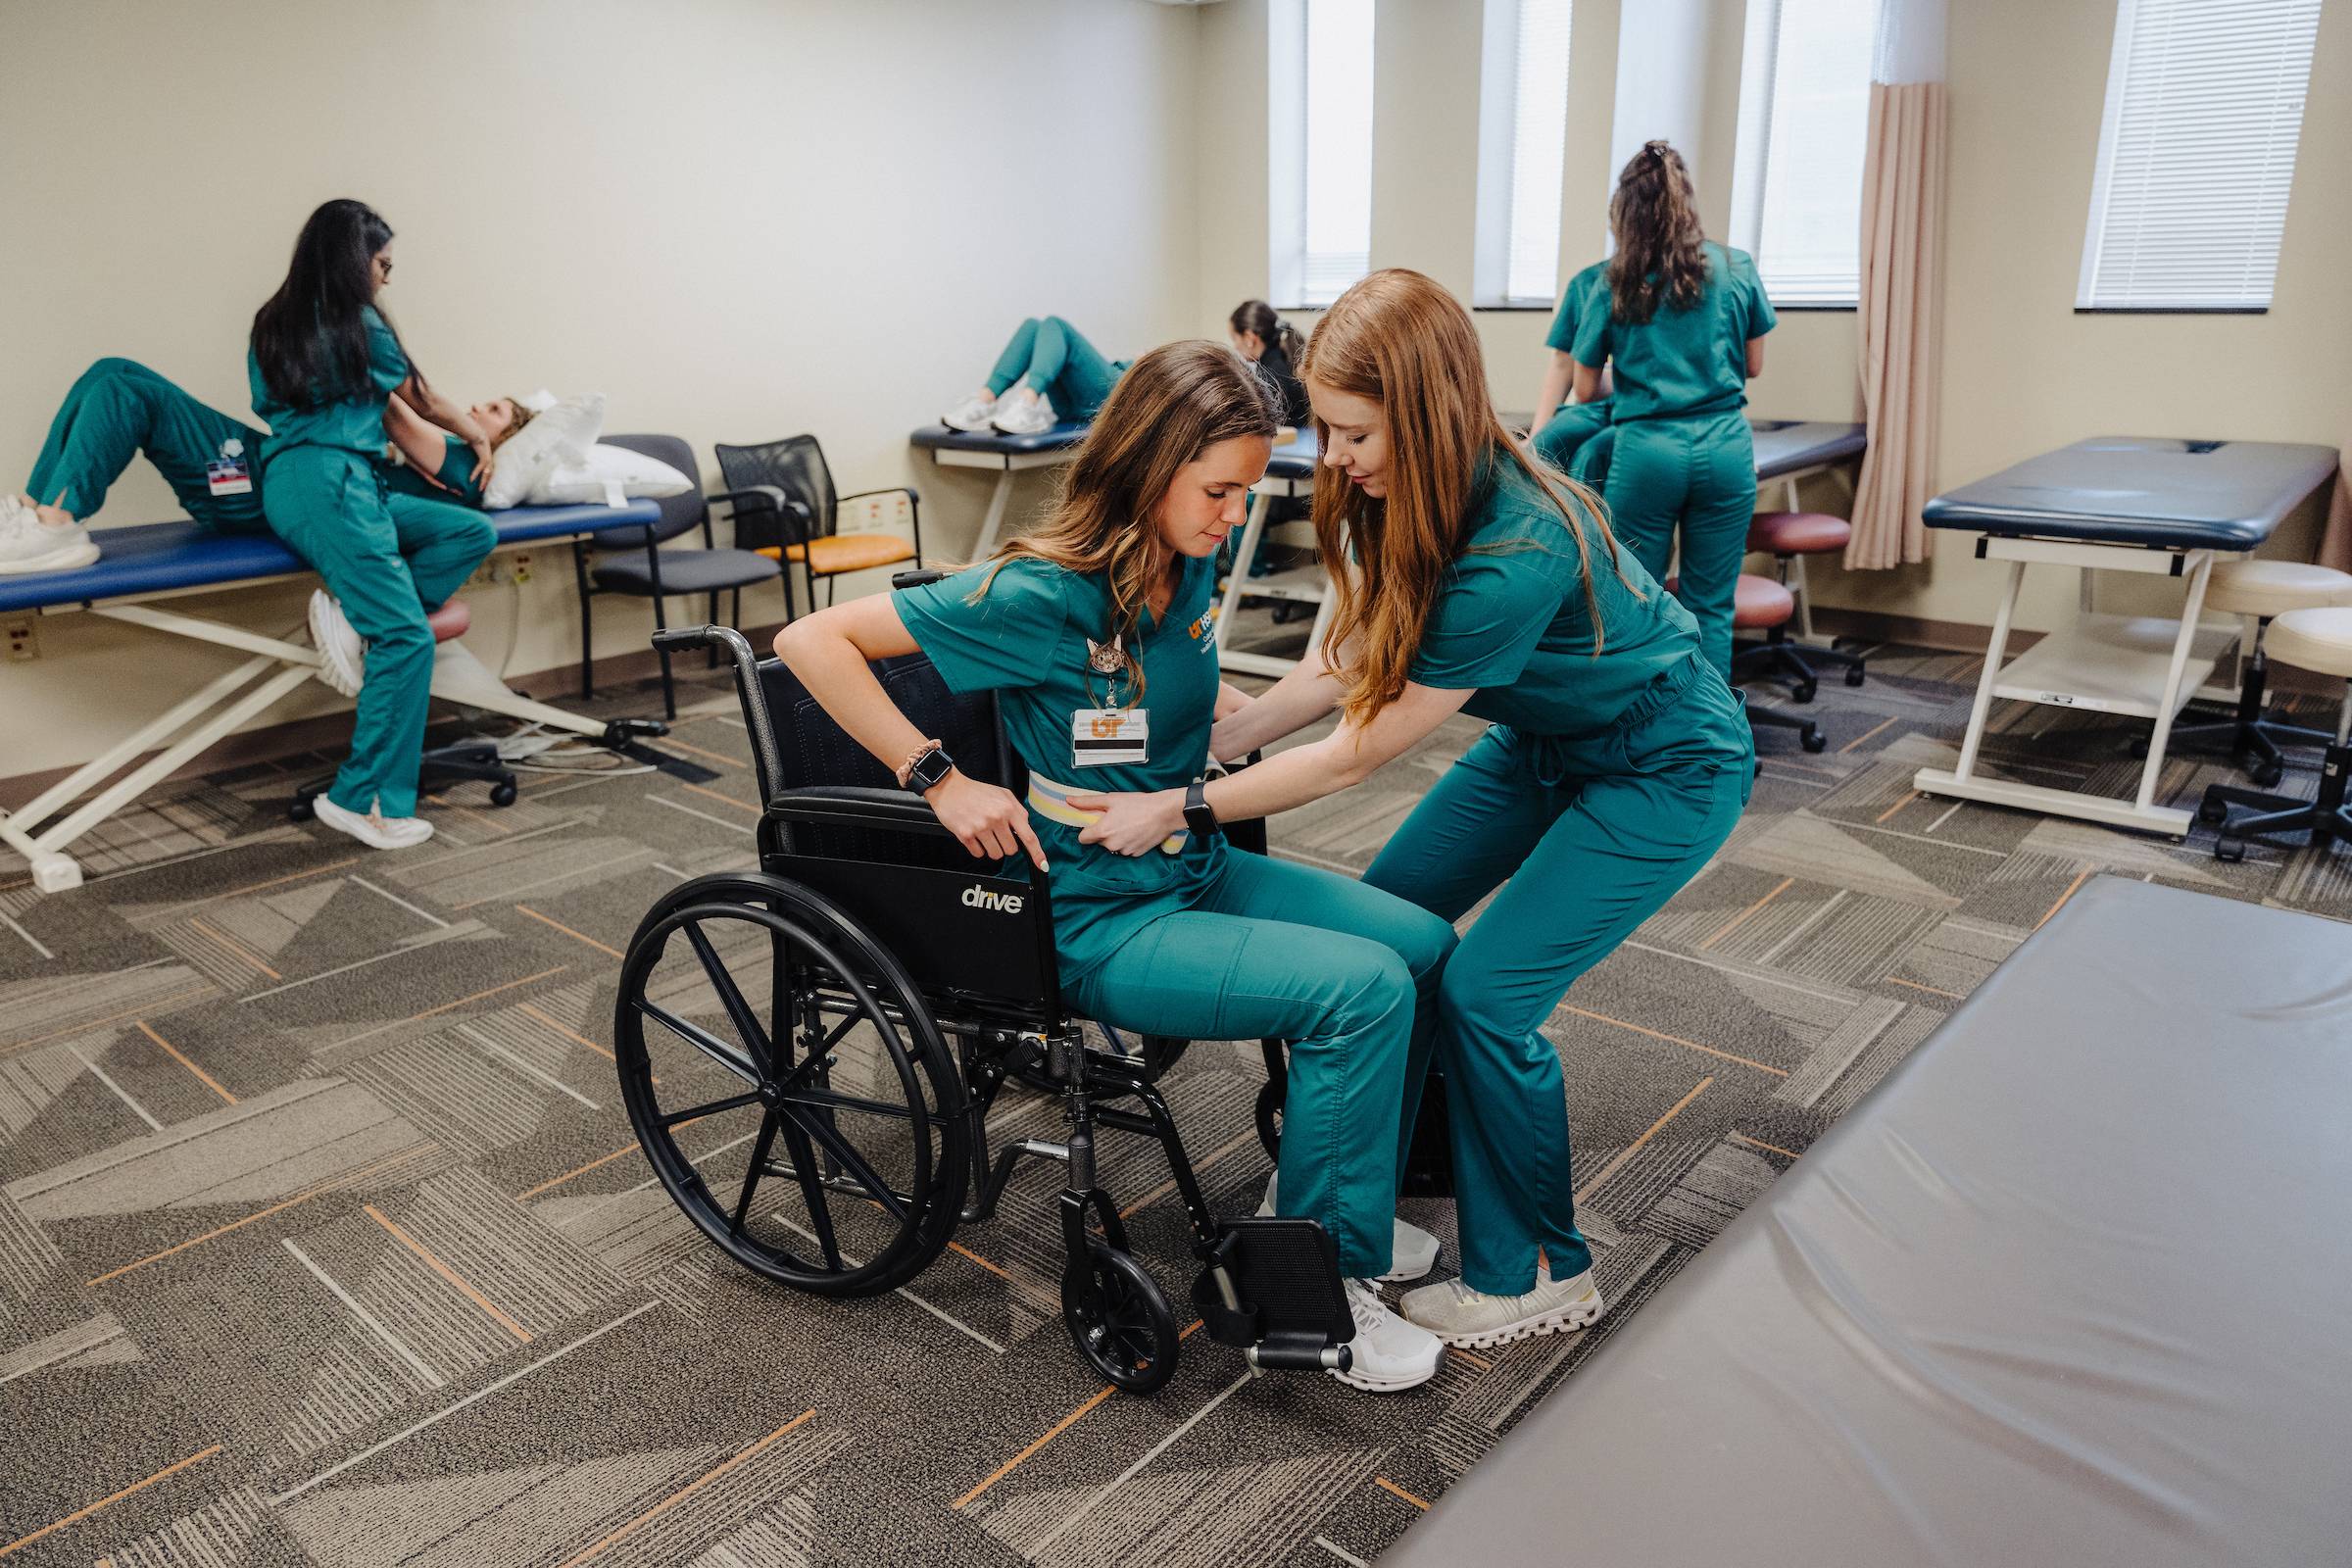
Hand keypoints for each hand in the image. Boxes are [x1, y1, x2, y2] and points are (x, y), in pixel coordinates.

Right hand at [470, 438, 497, 489]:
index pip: (488, 472)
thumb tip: (461, 455)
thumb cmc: (472, 440)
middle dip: (486, 483)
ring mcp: (488, 459)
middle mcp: (489, 460)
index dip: (486, 479)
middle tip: (481, 491)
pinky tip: (470, 480)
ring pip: (487, 474)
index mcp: (487, 459)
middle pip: (489, 475)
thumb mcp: (470, 450)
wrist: (476, 433)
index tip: (481, 486)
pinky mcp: (484, 457)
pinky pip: (480, 468)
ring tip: (479, 489)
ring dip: (483, 481)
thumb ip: (468, 455)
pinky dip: (475, 474)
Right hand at [927, 772, 1047, 869]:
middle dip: (1006, 845)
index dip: (1037, 853)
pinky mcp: (965, 835)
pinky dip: (977, 848)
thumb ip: (1018, 810)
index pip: (1028, 836)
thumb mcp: (1003, 794)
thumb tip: (1026, 828)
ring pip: (996, 854)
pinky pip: (978, 854)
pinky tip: (974, 835)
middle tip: (997, 833)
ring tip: (984, 833)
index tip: (1042, 864)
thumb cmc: (976, 791)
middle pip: (1011, 850)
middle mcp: (996, 819)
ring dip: (992, 848)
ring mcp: (980, 828)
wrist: (949, 788)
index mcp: (1008, 808)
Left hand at [1067, 789, 1182, 856]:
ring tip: (1129, 823)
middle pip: (1099, 841)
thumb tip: (1070, 800)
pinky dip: (1128, 842)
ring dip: (1117, 837)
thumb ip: (1088, 802)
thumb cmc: (1139, 804)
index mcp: (1103, 832)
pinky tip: (1136, 830)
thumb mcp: (1111, 799)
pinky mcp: (1136, 854)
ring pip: (1113, 846)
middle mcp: (1112, 845)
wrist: (1164, 813)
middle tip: (1116, 819)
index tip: (1095, 823)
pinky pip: (1126, 849)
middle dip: (1104, 832)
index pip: (1082, 838)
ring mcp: (1124, 851)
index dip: (1087, 830)